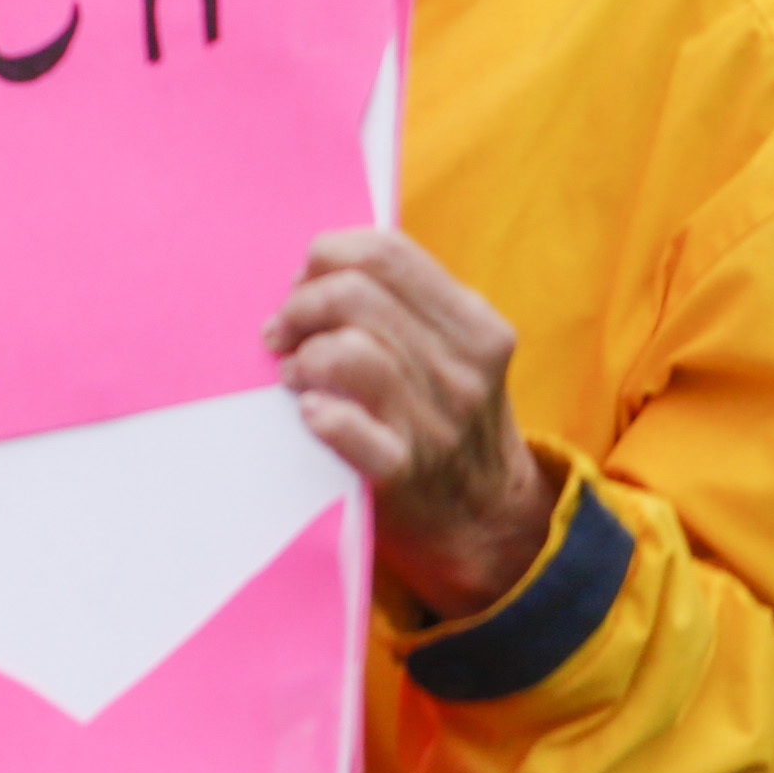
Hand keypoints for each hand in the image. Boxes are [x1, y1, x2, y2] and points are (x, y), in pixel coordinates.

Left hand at [267, 228, 560, 620]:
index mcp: (476, 326)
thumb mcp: (455, 350)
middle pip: (354, 294)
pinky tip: (312, 410)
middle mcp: (464, 370)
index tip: (305, 279)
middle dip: (301, 304)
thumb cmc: (448, 415)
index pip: (387, 252)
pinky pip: (347, 425)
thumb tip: (314, 266)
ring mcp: (437, 421)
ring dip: (302, 356)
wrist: (489, 520)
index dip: (328, 254)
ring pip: (346, 351)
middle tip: (284, 331)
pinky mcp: (405, 470)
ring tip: (295, 373)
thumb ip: (405, 302)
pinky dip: (320, 413)